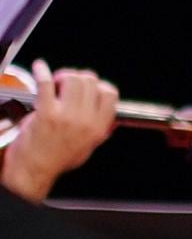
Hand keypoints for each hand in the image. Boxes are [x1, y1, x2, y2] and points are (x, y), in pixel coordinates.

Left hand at [1, 62, 120, 203]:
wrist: (33, 171)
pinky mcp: (45, 113)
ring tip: (55, 83)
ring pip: (73, 79)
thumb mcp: (88, 148)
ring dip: (63, 76)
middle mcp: (85, 121)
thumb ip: (101, 131)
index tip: (89, 87)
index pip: (110, 93)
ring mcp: (65, 116)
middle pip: (90, 81)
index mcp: (97, 128)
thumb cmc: (56, 161)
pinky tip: (40, 68)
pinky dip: (42, 71)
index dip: (99, 85)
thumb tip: (111, 118)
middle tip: (67, 83)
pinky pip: (46, 83)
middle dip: (78, 77)